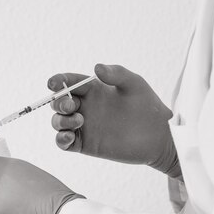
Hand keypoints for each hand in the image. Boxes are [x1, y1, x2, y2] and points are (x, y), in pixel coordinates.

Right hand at [49, 64, 180, 178]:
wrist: (159, 135)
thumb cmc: (148, 106)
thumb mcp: (134, 84)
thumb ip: (116, 73)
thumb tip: (96, 68)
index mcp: (93, 90)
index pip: (69, 82)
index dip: (58, 81)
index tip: (54, 83)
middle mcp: (85, 107)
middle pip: (59, 102)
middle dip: (58, 102)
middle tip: (71, 105)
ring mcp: (84, 126)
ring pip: (58, 122)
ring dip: (60, 120)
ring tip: (79, 121)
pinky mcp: (86, 145)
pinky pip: (64, 143)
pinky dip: (60, 140)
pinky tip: (69, 137)